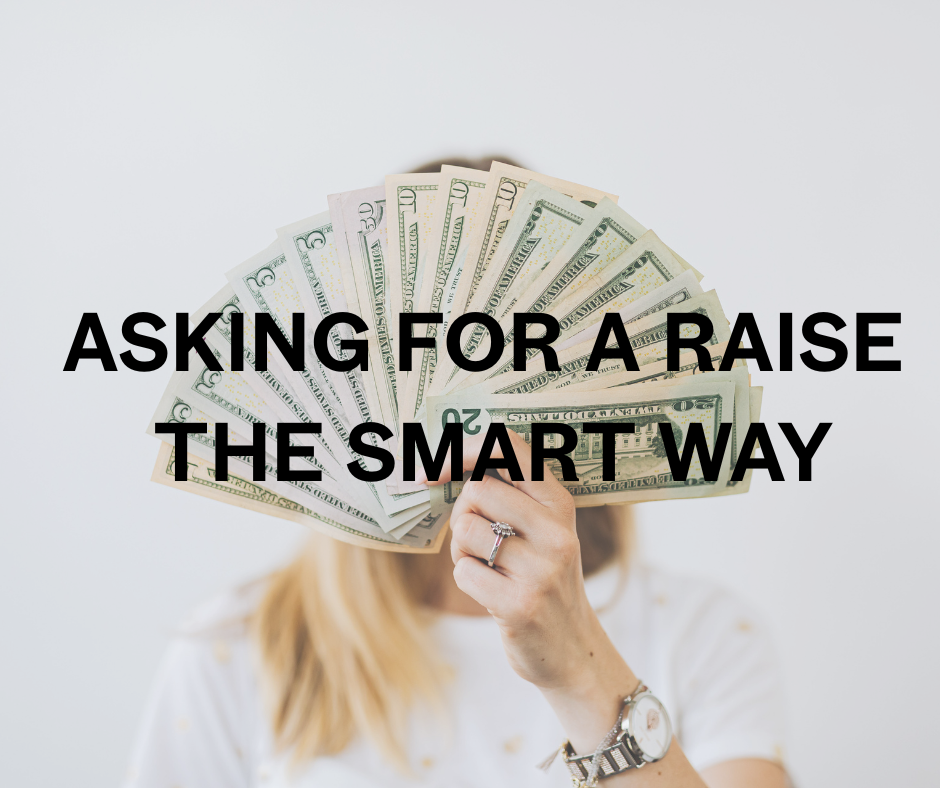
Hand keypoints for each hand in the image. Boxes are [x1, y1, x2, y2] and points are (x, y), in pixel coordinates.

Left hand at [426, 429, 637, 748]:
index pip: (507, 448)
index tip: (430, 472)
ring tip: (489, 569)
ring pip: (465, 530)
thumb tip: (442, 462)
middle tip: (476, 542)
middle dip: (461, 515)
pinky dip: (467, 581)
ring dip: (462, 552)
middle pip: (476, 490)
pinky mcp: (521, 604)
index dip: (459, 452)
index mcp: (559, 503)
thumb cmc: (542, 579)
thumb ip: (509, 495)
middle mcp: (556, 531)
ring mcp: (542, 568)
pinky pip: (463, 573)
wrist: (573, 650)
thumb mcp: (543, 530)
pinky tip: (492, 593)